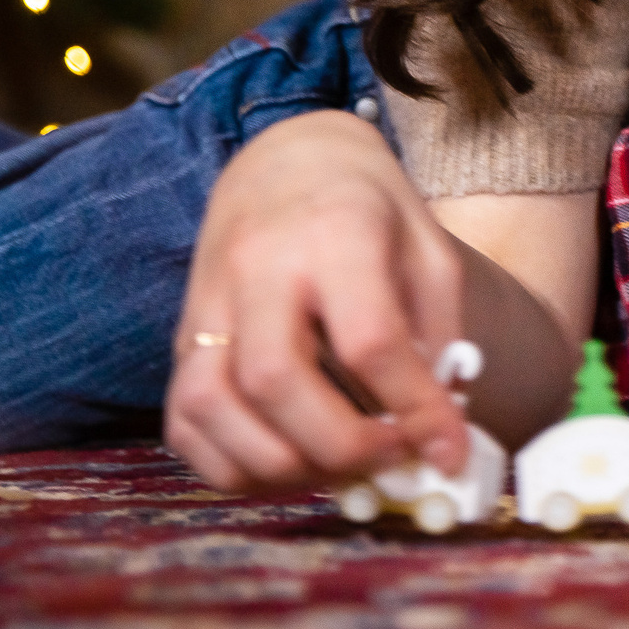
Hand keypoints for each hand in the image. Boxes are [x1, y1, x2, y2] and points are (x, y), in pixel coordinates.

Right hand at [166, 111, 468, 493]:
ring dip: (278, 463)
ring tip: (338, 469)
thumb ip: (439, 331)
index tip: (448, 452)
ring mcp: (208, 301)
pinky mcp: (180, 334)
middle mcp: (258, 267)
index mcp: (335, 234)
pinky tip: (286, 464)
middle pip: (275, 380)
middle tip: (390, 460)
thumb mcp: (427, 247)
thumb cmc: (369, 207)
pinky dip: (228, 463)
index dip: (414, 410)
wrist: (286, 159)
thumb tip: (441, 423)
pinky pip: (182, 419)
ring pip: (211, 405)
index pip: (369, 340)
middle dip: (339, 445)